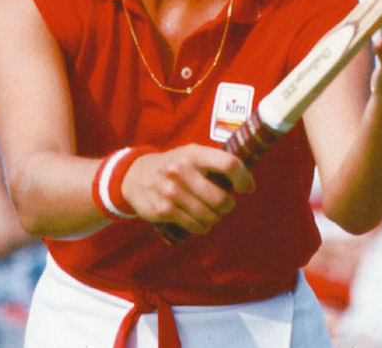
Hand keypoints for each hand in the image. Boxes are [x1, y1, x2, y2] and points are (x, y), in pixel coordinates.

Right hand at [121, 144, 254, 234]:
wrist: (134, 176)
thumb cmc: (173, 165)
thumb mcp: (191, 154)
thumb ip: (215, 163)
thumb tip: (246, 181)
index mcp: (193, 154)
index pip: (228, 164)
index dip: (244, 178)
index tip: (247, 187)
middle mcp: (182, 171)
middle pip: (221, 199)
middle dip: (228, 205)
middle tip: (225, 204)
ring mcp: (171, 192)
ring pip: (210, 217)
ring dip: (215, 218)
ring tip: (211, 212)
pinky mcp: (164, 210)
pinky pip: (196, 227)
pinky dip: (202, 227)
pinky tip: (198, 220)